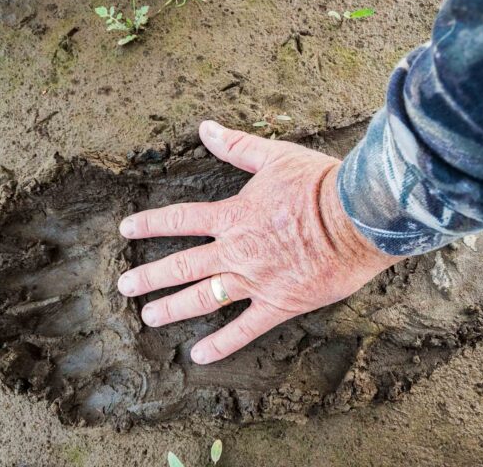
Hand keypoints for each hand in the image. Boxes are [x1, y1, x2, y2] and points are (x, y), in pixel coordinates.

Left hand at [117, 121, 399, 363]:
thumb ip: (237, 146)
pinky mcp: (278, 303)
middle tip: (125, 286)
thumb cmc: (320, 185)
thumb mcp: (275, 156)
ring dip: (172, 308)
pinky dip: (222, 344)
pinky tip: (199, 356)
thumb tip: (206, 127)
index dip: (150, 224)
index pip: (181, 220)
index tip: (126, 229)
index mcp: (234, 216)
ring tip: (148, 317)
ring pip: (203, 298)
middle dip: (150, 276)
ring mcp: (255, 280)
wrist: (357, 218)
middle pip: (183, 266)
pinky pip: (244, 329)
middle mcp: (236, 251)